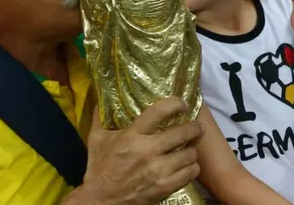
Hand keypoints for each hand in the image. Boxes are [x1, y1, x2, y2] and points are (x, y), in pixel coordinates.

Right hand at [67, 97, 204, 204]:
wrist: (101, 200)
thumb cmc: (99, 168)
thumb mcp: (96, 139)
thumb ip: (99, 118)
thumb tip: (99, 98)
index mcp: (132, 136)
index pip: (159, 112)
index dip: (175, 104)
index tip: (182, 103)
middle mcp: (148, 150)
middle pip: (182, 133)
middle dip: (194, 128)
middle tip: (197, 127)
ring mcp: (158, 170)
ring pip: (190, 154)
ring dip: (192, 150)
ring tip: (189, 148)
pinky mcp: (164, 186)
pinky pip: (190, 173)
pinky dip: (192, 168)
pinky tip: (187, 165)